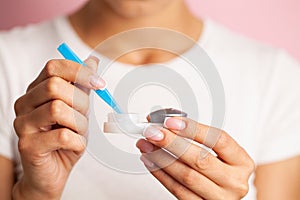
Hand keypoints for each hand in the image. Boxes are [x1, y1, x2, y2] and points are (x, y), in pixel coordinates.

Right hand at [12, 57, 104, 199]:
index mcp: (36, 91)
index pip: (54, 67)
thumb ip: (82, 86)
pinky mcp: (27, 146)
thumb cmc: (65, 138)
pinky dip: (78, 142)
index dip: (80, 72)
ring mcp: (22, 125)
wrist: (52, 171)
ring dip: (79, 124)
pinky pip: (62, 136)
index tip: (100, 84)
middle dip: (81, 103)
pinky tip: (73, 146)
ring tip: (77, 133)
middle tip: (84, 118)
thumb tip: (92, 60)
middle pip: (56, 87)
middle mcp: (24, 104)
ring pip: (58, 109)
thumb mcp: (78, 109)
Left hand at [136, 117, 254, 199]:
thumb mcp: (218, 152)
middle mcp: (234, 182)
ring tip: (146, 145)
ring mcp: (219, 198)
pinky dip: (161, 174)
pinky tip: (151, 161)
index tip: (170, 121)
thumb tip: (165, 123)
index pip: (218, 140)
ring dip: (161, 158)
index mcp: (242, 162)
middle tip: (153, 132)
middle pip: (200, 159)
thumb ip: (195, 136)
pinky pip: (177, 191)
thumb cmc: (220, 169)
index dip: (193, 129)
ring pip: (186, 176)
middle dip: (172, 143)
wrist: (223, 195)